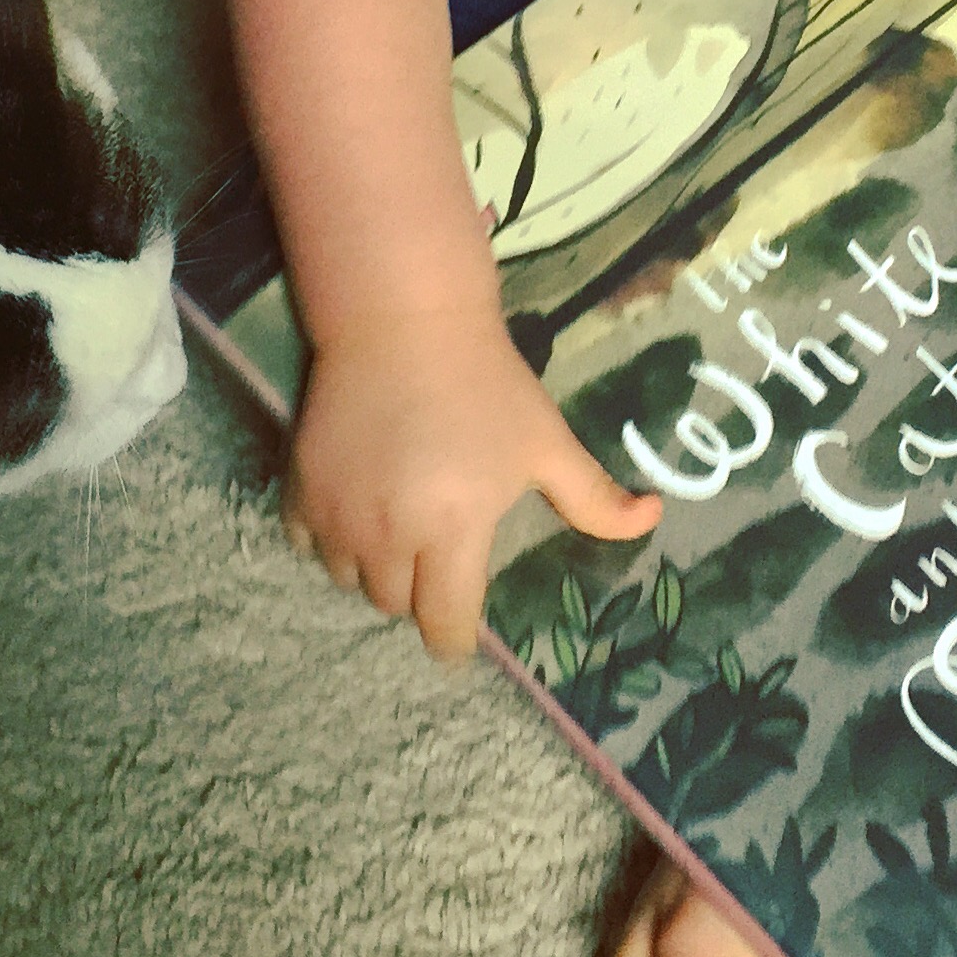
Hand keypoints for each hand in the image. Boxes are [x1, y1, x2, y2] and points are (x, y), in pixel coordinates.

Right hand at [283, 302, 660, 660]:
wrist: (402, 319)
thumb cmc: (486, 383)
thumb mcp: (546, 440)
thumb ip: (595, 497)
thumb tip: (656, 519)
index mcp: (453, 531)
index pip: (444, 627)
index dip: (455, 637)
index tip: (460, 627)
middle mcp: (389, 535)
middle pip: (396, 605)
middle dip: (419, 591)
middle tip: (438, 549)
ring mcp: (337, 514)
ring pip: (350, 579)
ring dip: (373, 567)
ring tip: (397, 525)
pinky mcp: (300, 487)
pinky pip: (306, 545)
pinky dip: (328, 539)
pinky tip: (355, 506)